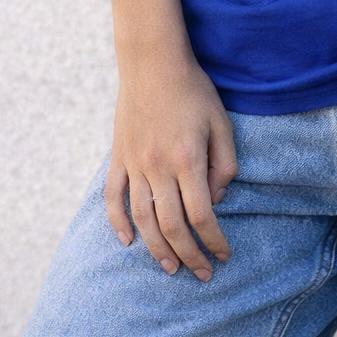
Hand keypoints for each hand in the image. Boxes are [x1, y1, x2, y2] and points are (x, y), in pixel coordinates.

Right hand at [104, 51, 237, 280]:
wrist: (153, 62)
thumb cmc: (194, 90)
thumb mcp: (221, 122)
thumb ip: (224, 165)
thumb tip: (215, 200)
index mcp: (187, 159)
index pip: (202, 215)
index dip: (214, 241)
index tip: (224, 255)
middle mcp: (157, 167)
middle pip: (171, 225)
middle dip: (189, 255)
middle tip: (202, 274)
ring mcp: (134, 164)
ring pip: (142, 219)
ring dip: (156, 249)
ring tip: (171, 267)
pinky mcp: (118, 157)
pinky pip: (112, 198)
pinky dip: (117, 223)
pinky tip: (127, 242)